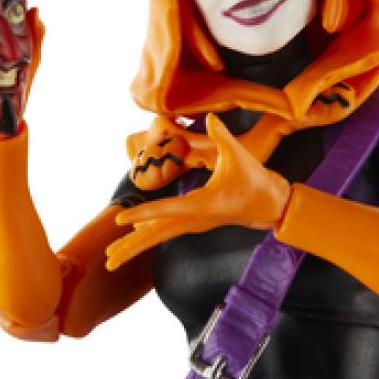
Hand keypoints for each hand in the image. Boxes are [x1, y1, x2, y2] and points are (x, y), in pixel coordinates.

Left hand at [106, 115, 290, 270]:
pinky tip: (134, 232)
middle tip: (107, 261)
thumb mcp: (240, 156)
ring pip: (160, 236)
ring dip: (136, 245)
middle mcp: (194, 219)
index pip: (166, 210)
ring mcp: (194, 222)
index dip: (142, 212)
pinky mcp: (196, 221)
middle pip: (157, 235)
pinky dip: (149, 233)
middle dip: (131, 248)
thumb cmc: (256, 181)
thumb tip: (210, 118)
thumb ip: (223, 136)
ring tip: (112, 257)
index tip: (120, 220)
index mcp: (202, 207)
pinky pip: (167, 229)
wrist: (271, 205)